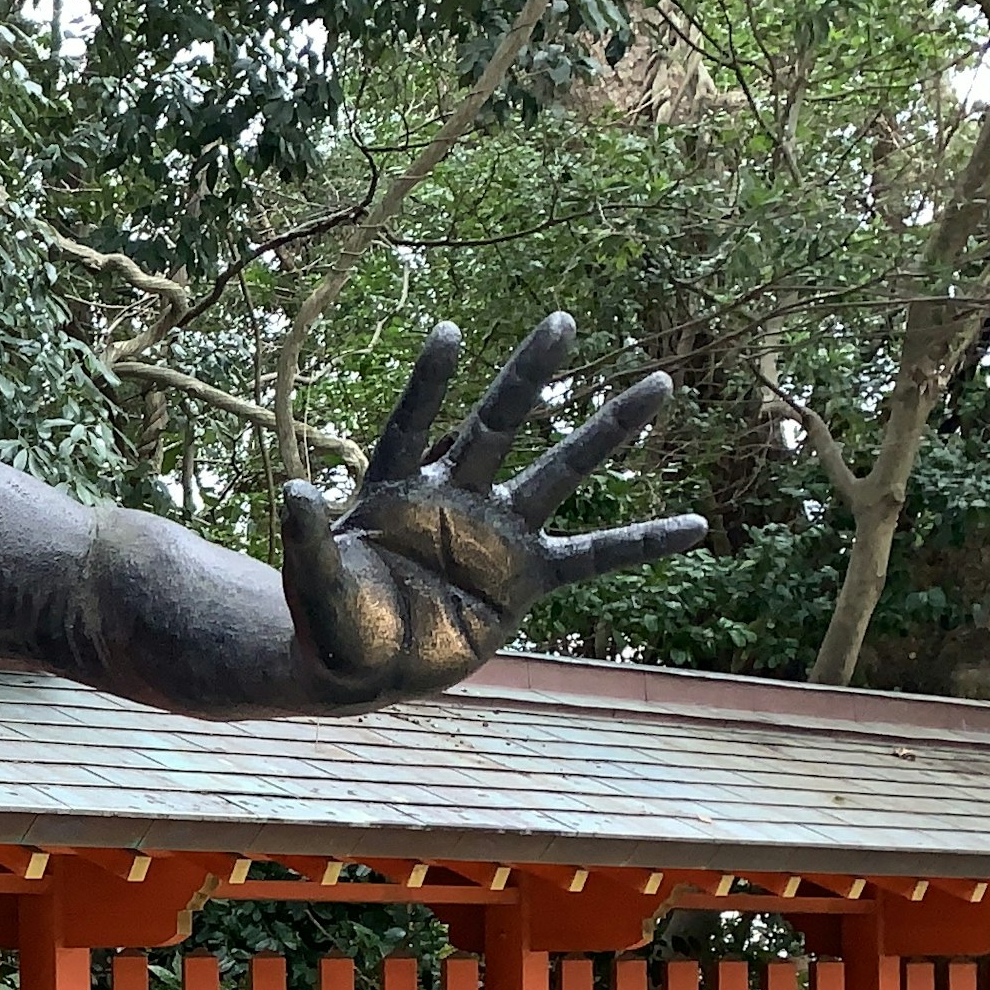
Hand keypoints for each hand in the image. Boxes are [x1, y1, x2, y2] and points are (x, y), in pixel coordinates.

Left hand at [284, 314, 706, 697]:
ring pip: (559, 473)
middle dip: (529, 376)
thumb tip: (295, 490)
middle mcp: (454, 500)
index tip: (449, 331)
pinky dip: (640, 543)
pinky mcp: (526, 580)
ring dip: (606, 430)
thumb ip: (308, 539)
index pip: (412, 428)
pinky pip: (593, 557)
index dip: (429, 385)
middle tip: (562, 319)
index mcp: (397, 493)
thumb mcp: (314, 583)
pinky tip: (694, 525)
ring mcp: (496, 536)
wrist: (360, 670)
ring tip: (656, 383)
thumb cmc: (331, 622)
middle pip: (498, 426)